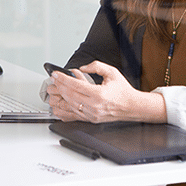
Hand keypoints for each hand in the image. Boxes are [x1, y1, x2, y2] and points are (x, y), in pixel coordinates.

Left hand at [46, 61, 165, 123]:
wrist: (131, 106)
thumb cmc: (122, 90)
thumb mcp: (112, 72)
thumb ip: (96, 66)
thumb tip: (82, 68)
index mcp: (99, 94)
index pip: (75, 85)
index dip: (63, 79)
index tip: (55, 74)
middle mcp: (94, 106)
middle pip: (70, 96)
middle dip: (59, 86)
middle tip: (53, 80)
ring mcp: (91, 114)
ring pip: (70, 105)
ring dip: (60, 97)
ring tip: (55, 89)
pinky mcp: (91, 119)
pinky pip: (73, 115)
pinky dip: (64, 109)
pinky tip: (59, 103)